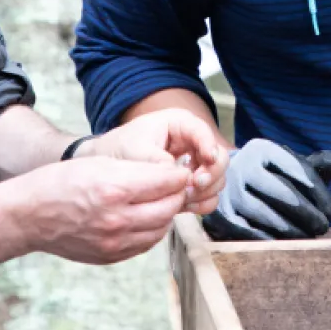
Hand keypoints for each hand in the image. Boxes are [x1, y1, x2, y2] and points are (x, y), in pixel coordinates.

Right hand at [18, 157, 193, 264]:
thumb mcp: (99, 163)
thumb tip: (168, 174)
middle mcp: (117, 219)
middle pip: (168, 208)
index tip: (179, 170)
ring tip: (160, 201)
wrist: (29, 215)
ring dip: (166, 214)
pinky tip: (146, 218)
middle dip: (177, 194)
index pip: (166, 182)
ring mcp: (114, 243)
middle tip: (175, 185)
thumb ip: (136, 170)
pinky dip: (152, 230)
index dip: (178, 174)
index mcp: (113, 189)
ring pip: (161, 229)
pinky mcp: (111, 256)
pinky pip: (145, 244)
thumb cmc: (60, 182)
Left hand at [83, 108, 227, 214]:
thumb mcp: (135, 150)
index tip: (207, 161)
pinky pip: (207, 195)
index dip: (209, 147)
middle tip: (192, 186)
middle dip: (209, 175)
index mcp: (180, 124)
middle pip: (219, 158)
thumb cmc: (121, 148)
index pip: (203, 132)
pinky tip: (185, 205)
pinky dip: (200, 202)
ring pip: (217, 179)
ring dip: (205, 192)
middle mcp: (193, 143)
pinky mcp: (192, 183)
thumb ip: (157, 162)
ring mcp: (196, 164)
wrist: (111, 164)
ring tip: (184, 198)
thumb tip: (180, 178)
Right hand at [201, 139, 330, 240]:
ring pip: (262, 212)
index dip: (317, 190)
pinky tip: (282, 245)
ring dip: (289, 229)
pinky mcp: (218, 212)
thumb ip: (316, 165)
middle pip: (280, 191)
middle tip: (323, 228)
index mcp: (262, 149)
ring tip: (307, 238)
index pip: (295, 168)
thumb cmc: (272, 178)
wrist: (229, 186)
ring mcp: (228, 189)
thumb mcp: (292, 168)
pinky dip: (265, 239)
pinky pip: (243, 229)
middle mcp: (242, 165)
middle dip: (306, 212)